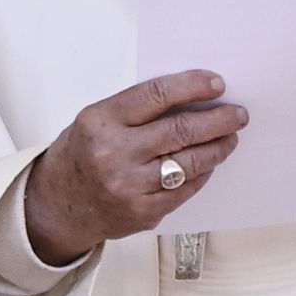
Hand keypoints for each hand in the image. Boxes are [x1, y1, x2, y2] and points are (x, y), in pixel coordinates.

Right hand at [24, 70, 246, 264]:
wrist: (56, 205)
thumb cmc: (82, 154)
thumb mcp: (97, 120)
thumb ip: (138, 109)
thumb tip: (192, 97)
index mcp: (101, 121)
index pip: (156, 95)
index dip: (192, 86)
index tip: (217, 84)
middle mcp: (114, 154)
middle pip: (180, 130)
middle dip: (218, 119)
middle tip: (238, 113)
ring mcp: (129, 186)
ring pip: (190, 162)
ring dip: (218, 147)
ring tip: (231, 136)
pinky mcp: (143, 212)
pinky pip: (185, 189)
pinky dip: (202, 173)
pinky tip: (209, 162)